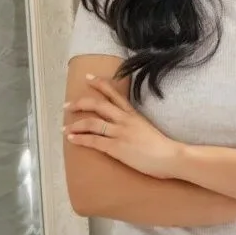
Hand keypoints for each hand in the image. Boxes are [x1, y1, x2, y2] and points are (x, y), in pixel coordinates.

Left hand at [63, 76, 180, 178]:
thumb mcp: (147, 128)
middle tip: (67, 105)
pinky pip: (94, 141)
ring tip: (64, 128)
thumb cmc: (162, 146)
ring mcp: (120, 133)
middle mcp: (125, 120)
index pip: (114, 93)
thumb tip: (125, 125)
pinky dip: (80, 139)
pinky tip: (71, 139)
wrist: (171, 156)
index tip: (88, 77)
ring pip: (92, 123)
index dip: (99, 84)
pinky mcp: (117, 148)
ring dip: (76, 124)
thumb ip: (134, 124)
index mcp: (133, 114)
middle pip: (98, 105)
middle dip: (80, 103)